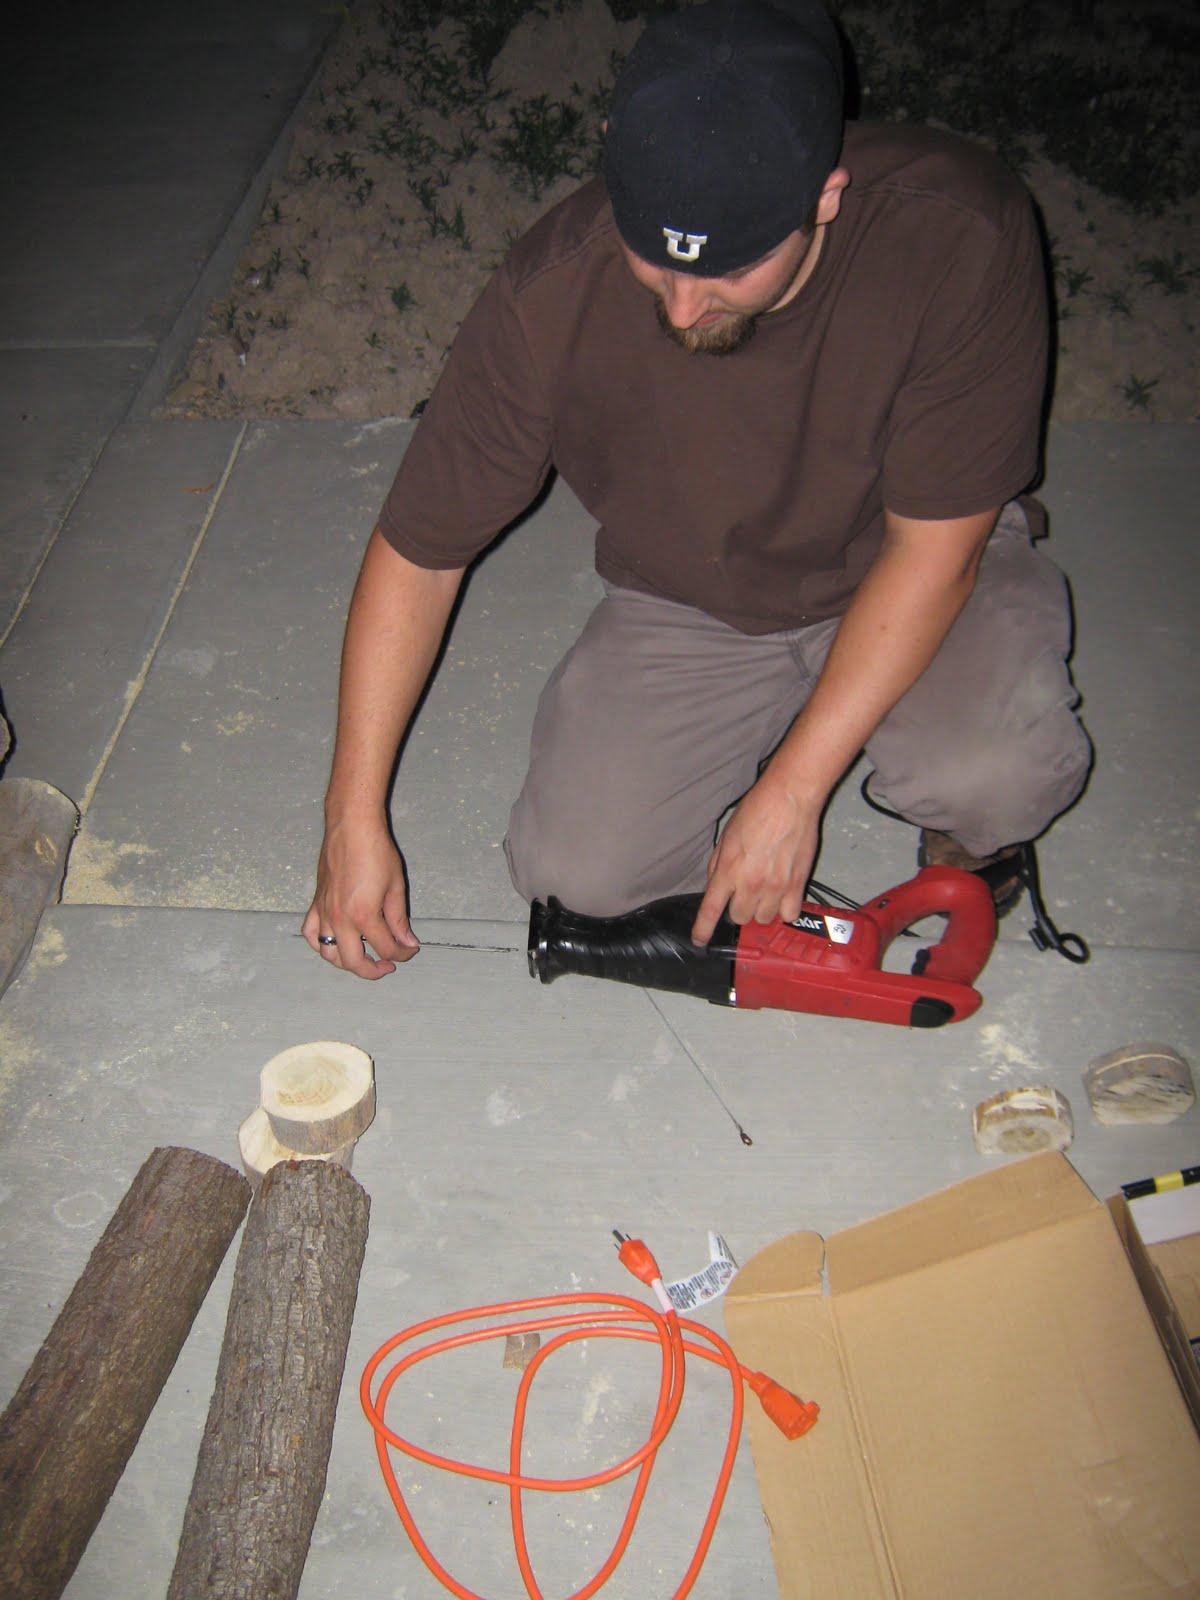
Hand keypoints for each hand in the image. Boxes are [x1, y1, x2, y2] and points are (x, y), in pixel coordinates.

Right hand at [302, 813, 419, 978]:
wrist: (352, 827)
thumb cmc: (376, 852)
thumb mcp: (396, 887)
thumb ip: (399, 920)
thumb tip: (407, 943)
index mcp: (364, 916)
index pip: (385, 948)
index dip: (402, 954)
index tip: (410, 950)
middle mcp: (340, 919)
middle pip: (354, 962)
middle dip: (373, 970)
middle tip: (388, 965)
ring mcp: (325, 913)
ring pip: (329, 954)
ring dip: (346, 963)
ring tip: (363, 958)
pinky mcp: (316, 903)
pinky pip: (311, 933)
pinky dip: (320, 945)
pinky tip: (334, 944)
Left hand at [691, 772, 819, 945]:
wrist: (790, 799)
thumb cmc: (756, 811)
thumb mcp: (726, 836)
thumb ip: (719, 865)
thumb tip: (716, 885)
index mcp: (728, 870)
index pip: (710, 910)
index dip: (703, 930)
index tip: (699, 940)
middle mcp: (750, 884)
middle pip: (739, 918)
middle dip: (738, 909)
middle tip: (744, 893)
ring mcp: (775, 887)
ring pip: (763, 919)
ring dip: (761, 910)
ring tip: (765, 892)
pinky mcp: (796, 885)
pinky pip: (788, 915)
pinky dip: (785, 911)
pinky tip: (783, 897)